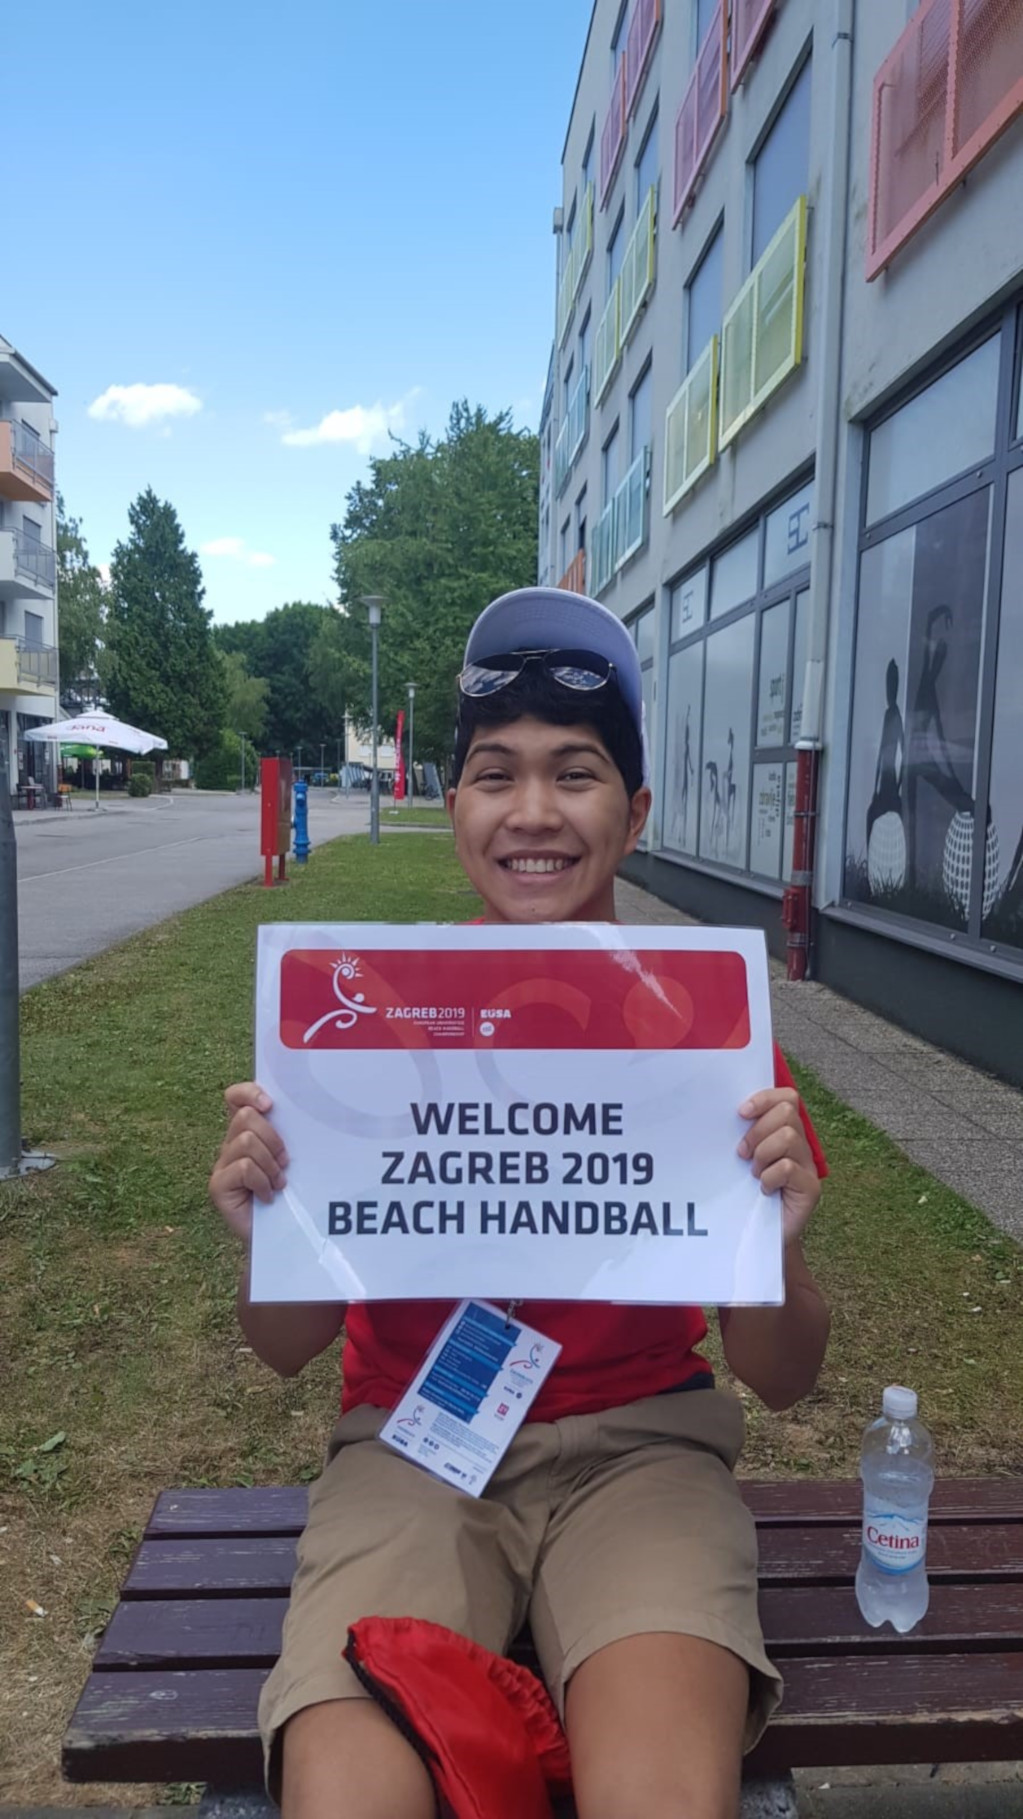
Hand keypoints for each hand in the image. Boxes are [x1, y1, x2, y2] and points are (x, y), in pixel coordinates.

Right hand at [209, 1082, 288, 1244]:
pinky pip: (243, 1168)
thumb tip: (305, 1108)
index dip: (249, 1093)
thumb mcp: (293, 1159)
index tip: (270, 1106)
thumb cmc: (291, 1195)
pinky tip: (268, 1196)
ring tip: (278, 1183)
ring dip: (270, 1164)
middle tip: (284, 1163)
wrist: (280, 1236)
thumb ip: (289, 1135)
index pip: (235, 1097)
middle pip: (246, 1118)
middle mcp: (230, 1145)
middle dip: (273, 1138)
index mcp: (247, 1132)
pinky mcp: (218, 1186)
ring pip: (246, 1142)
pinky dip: (262, 1182)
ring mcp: (221, 1165)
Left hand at [737, 1087, 820, 1247]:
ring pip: (788, 1137)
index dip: (764, 1099)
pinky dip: (769, 1178)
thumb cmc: (747, 1193)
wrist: (759, 1235)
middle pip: (787, 1113)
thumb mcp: (743, 1158)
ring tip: (754, 1172)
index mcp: (786, 1132)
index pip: (787, 1097)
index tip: (741, 1113)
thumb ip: (743, 1134)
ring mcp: (809, 1167)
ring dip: (763, 1154)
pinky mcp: (811, 1189)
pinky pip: (787, 1168)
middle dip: (758, 1130)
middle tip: (743, 1153)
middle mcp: (802, 1145)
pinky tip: (764, 1190)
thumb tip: (725, 1112)